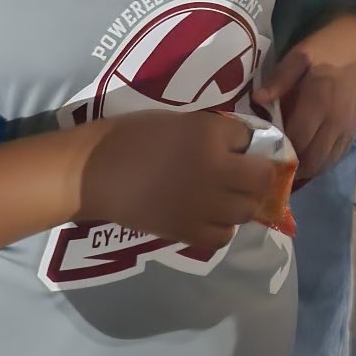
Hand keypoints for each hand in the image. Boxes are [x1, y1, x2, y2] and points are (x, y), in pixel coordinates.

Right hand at [77, 111, 273, 251]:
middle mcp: (216, 170)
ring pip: (247, 210)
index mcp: (210, 134)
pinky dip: (223, 227)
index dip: (245, 143)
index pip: (250, 139)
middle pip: (260, 179)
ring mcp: (205, 205)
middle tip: (241, 172)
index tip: (236, 145)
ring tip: (226, 196)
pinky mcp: (189, 232)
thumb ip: (209, 132)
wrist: (95, 171)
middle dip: (256, 174)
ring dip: (242, 202)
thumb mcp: (176, 120)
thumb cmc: (131, 135)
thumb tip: (234, 145)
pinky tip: (210, 217)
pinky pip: (223, 236)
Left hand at [253, 14, 355, 179]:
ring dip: (307, 169)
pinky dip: (322, 163)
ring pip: (326, 163)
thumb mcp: (300, 55)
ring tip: (287, 166)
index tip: (263, 152)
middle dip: (293, 167)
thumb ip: (280, 78)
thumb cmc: (325, 48)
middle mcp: (335, 121)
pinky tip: (307, 161)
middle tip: (272, 164)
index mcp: (319, 101)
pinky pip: (338, 156)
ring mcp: (347, 128)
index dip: (281, 151)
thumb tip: (257, 100)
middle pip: (313, 159)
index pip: (298, 139)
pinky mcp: (353, 129)